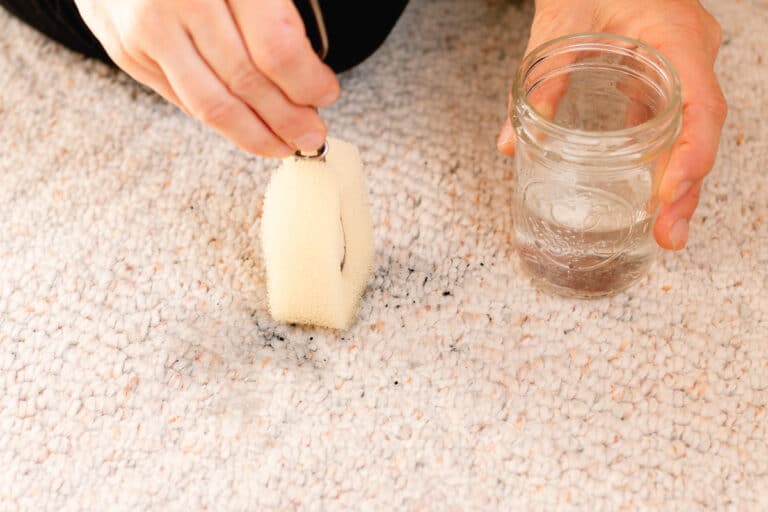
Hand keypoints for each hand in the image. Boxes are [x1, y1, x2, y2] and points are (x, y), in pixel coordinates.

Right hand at [75, 0, 339, 156]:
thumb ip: (274, 11)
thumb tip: (309, 75)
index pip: (275, 48)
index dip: (307, 81)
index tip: (326, 93)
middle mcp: (178, 0)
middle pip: (246, 83)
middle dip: (288, 119)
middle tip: (311, 135)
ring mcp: (146, 29)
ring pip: (211, 105)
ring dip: (255, 134)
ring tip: (283, 144)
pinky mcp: (127, 50)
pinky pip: (183, 100)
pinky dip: (221, 119)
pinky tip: (246, 125)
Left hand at [497, 0, 726, 249]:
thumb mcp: (556, 27)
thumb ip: (536, 85)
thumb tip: (508, 144)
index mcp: (675, 36)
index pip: (701, 104)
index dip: (690, 155)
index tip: (667, 194)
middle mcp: (692, 53)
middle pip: (702, 131)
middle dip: (686, 189)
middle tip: (668, 235)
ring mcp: (686, 64)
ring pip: (693, 131)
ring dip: (678, 181)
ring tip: (662, 226)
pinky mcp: (669, 73)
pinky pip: (675, 120)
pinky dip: (664, 157)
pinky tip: (648, 188)